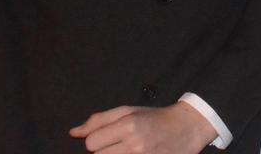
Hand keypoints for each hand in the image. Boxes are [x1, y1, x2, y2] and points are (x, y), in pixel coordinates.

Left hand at [70, 103, 214, 153]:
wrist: (187, 128)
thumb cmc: (154, 118)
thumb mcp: (128, 110)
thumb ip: (99, 120)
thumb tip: (73, 133)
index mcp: (128, 125)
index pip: (92, 143)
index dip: (96, 140)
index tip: (108, 137)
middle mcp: (135, 144)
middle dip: (105, 151)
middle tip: (119, 144)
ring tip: (126, 151)